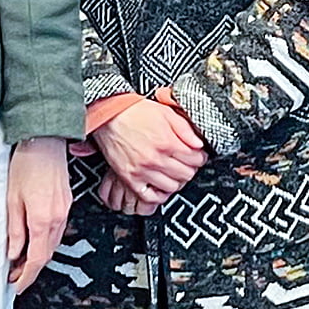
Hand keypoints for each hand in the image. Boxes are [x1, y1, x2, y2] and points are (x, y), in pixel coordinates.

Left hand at [7, 136, 74, 291]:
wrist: (45, 141)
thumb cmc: (26, 164)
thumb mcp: (12, 200)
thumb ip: (15, 230)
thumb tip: (13, 252)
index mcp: (42, 219)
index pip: (36, 259)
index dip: (26, 276)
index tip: (17, 285)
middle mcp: (57, 218)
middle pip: (47, 254)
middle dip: (31, 270)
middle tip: (15, 276)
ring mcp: (64, 211)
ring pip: (53, 244)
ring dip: (38, 256)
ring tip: (21, 261)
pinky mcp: (66, 204)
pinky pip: (57, 231)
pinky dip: (46, 242)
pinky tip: (35, 241)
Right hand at [92, 98, 207, 207]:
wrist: (109, 115)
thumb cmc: (135, 112)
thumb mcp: (166, 113)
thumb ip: (185, 129)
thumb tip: (199, 144)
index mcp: (167, 142)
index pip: (195, 159)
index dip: (200, 157)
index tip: (197, 156)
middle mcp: (155, 159)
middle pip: (185, 174)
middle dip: (190, 168)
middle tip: (187, 164)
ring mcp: (142, 171)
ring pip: (171, 187)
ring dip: (176, 181)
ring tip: (174, 173)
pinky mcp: (130, 178)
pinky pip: (149, 196)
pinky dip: (158, 194)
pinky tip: (160, 185)